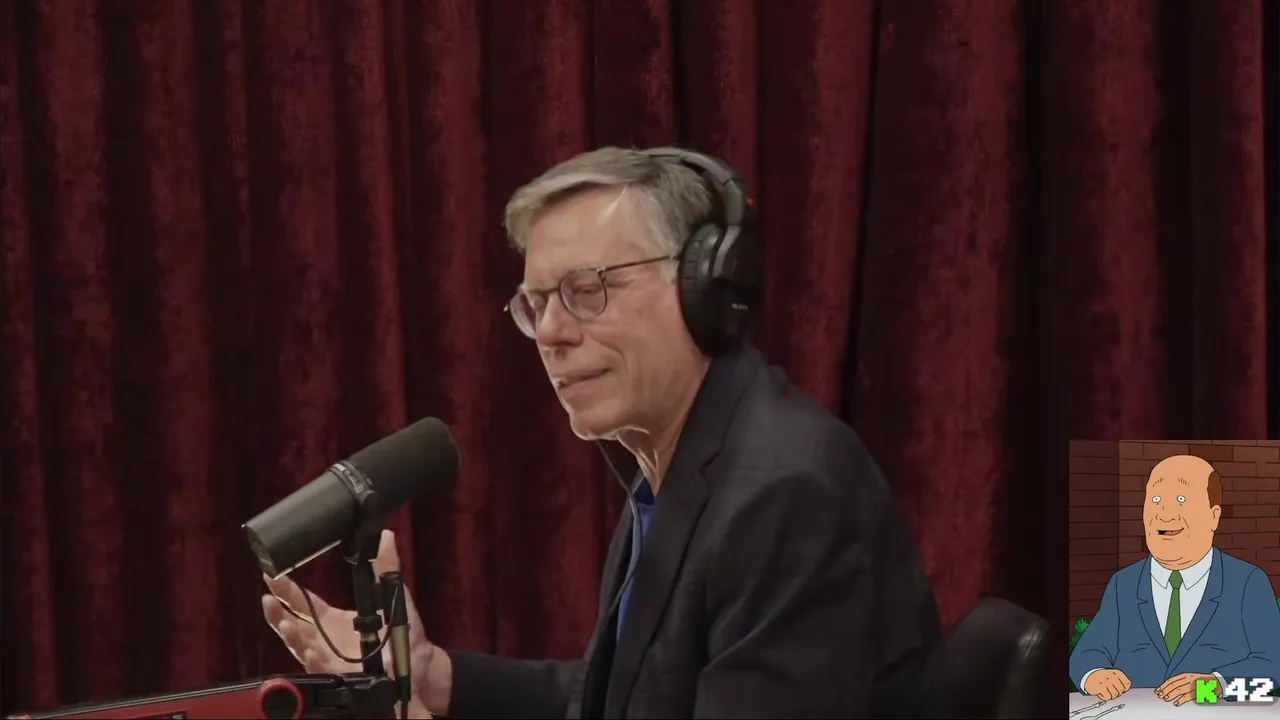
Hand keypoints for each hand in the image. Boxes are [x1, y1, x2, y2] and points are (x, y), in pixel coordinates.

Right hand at [261, 530, 448, 716]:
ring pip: (301, 646)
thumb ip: (386, 565)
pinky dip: (313, 659)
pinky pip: (322, 668)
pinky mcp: (339, 674)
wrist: (417, 660)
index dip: (286, 590)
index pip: (302, 602)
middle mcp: (324, 637)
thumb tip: (386, 535)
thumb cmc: (400, 629)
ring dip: (290, 634)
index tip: (271, 575)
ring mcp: (329, 656)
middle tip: (268, 598)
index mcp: (332, 618)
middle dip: (278, 612)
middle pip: (293, 624)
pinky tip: (309, 650)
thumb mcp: (391, 592)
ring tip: (284, 622)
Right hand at [1083, 668, 1131, 699]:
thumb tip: (1126, 688)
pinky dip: (1104, 697)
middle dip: (1117, 692)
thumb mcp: (1113, 676)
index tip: (1118, 687)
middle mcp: (1111, 675)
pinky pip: (1108, 697)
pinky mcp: (1099, 687)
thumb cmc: (1103, 679)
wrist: (1088, 678)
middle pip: (1121, 690)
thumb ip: (1122, 681)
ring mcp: (1105, 681)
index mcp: (1116, 672)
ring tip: (1106, 691)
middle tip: (1110, 689)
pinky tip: (1101, 692)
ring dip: (1111, 695)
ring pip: (1115, 694)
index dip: (1124, 688)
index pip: (1127, 683)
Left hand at [1156, 672, 1218, 705]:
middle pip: (1173, 685)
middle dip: (1165, 690)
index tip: (1158, 690)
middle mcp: (1189, 679)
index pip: (1171, 680)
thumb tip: (1168, 688)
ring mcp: (1194, 685)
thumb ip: (1181, 681)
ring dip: (1171, 695)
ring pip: (1179, 690)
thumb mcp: (1190, 677)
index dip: (1163, 686)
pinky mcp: (1199, 692)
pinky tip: (1176, 703)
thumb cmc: (1202, 681)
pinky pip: (1188, 696)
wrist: (1217, 682)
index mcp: (1186, 675)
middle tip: (1160, 695)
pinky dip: (1181, 700)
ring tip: (1165, 699)